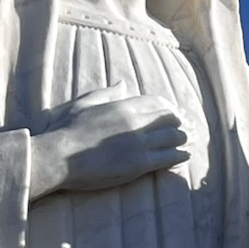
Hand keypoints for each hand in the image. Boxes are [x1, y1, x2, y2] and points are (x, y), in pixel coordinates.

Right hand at [30, 86, 188, 197]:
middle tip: (186, 128)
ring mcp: (139, 143)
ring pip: (173, 137)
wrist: (60, 155)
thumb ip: (107, 93)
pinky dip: (180, 156)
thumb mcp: (85, 103)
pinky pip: (168, 157)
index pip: (156, 102)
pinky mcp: (139, 164)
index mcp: (122, 105)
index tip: (174, 112)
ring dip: (182, 139)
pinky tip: (185, 156)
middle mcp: (135, 122)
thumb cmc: (66, 130)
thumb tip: (123, 83)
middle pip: (169, 118)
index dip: (168, 107)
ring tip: (188, 141)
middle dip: (179, 122)